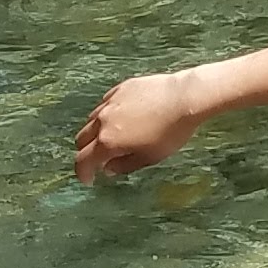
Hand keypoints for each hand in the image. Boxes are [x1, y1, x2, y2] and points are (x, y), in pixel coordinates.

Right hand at [76, 73, 209, 180]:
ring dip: (96, 132)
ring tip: (113, 137)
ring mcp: (111, 102)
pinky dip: (107, 114)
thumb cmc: (171, 131)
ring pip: (92, 120)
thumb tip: (108, 168)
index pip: (83, 160)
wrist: (185, 97)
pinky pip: (106, 103)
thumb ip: (125, 165)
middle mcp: (103, 121)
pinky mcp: (121, 88)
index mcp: (107, 141)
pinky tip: (121, 117)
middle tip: (100, 159)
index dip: (83, 173)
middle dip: (87, 152)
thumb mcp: (150, 157)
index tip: (89, 179)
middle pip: (82, 139)